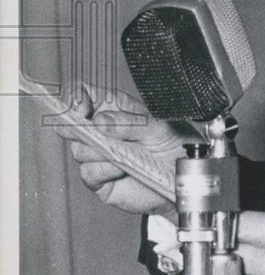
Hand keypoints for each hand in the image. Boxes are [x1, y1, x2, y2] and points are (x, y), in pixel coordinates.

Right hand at [55, 85, 185, 215]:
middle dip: (76, 127)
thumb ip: (129, 122)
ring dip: (100, 151)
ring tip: (125, 152)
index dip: (74, 98)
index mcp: (113, 108)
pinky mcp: (99, 179)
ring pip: (80, 150)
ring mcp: (97, 155)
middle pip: (72, 124)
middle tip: (92, 131)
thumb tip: (99, 122)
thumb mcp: (158, 126)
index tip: (80, 108)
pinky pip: (89, 172)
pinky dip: (104, 169)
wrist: (183, 174)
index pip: (82, 94)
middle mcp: (100, 130)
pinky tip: (121, 167)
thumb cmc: (173, 143)